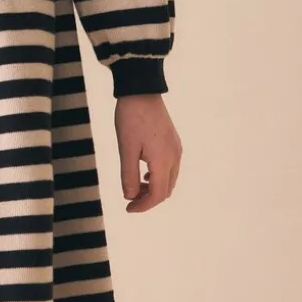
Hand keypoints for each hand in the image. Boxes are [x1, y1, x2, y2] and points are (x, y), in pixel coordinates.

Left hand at [114, 94, 181, 211]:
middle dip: (148, 199)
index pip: (157, 194)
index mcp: (163, 160)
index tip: (128, 209)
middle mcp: (174, 157)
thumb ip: (128, 174)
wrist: (142, 91)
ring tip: (135, 188)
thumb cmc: (131, 118)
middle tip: (129, 200)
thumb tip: (130, 196)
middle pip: (165, 189)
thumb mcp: (126, 148)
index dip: (143, 206)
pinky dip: (158, 177)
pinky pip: (170, 168)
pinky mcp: (173, 142)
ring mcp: (176, 149)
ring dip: (153, 188)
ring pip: (169, 179)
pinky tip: (144, 174)